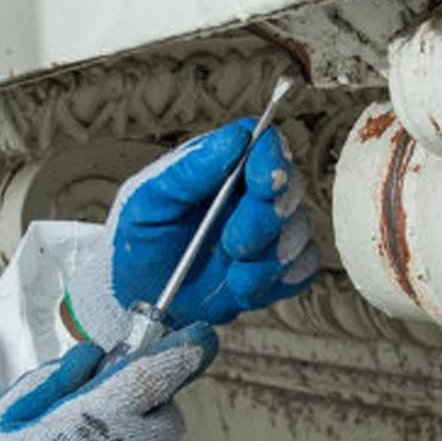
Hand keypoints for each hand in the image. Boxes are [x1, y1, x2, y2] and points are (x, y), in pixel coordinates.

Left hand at [65, 118, 318, 349]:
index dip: (272, 159)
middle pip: (291, 186)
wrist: (138, 300)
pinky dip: (276, 282)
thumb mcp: (145, 201)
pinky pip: (304, 269)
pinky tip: (242, 286)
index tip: (264, 182)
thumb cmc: (139, 242)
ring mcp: (269, 231)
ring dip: (267, 259)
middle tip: (233, 244)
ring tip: (230, 273)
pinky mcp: (279, 269)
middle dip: (265, 219)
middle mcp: (250, 193)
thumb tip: (234, 140)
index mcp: (221, 166)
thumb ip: (187, 169)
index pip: (264, 143)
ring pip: (300, 231)